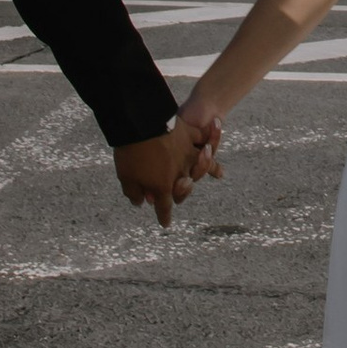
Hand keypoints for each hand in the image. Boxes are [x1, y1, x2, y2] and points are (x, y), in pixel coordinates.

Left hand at [113, 106, 222, 234]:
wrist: (141, 124)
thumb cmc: (131, 153)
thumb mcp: (126, 178)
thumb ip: (134, 193)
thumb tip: (140, 203)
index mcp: (163, 186)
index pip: (164, 207)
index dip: (164, 216)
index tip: (165, 223)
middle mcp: (180, 172)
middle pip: (185, 188)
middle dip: (182, 193)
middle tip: (178, 192)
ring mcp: (187, 153)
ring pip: (203, 163)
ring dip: (208, 167)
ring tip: (219, 172)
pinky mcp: (189, 134)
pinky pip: (203, 137)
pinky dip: (212, 137)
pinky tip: (215, 138)